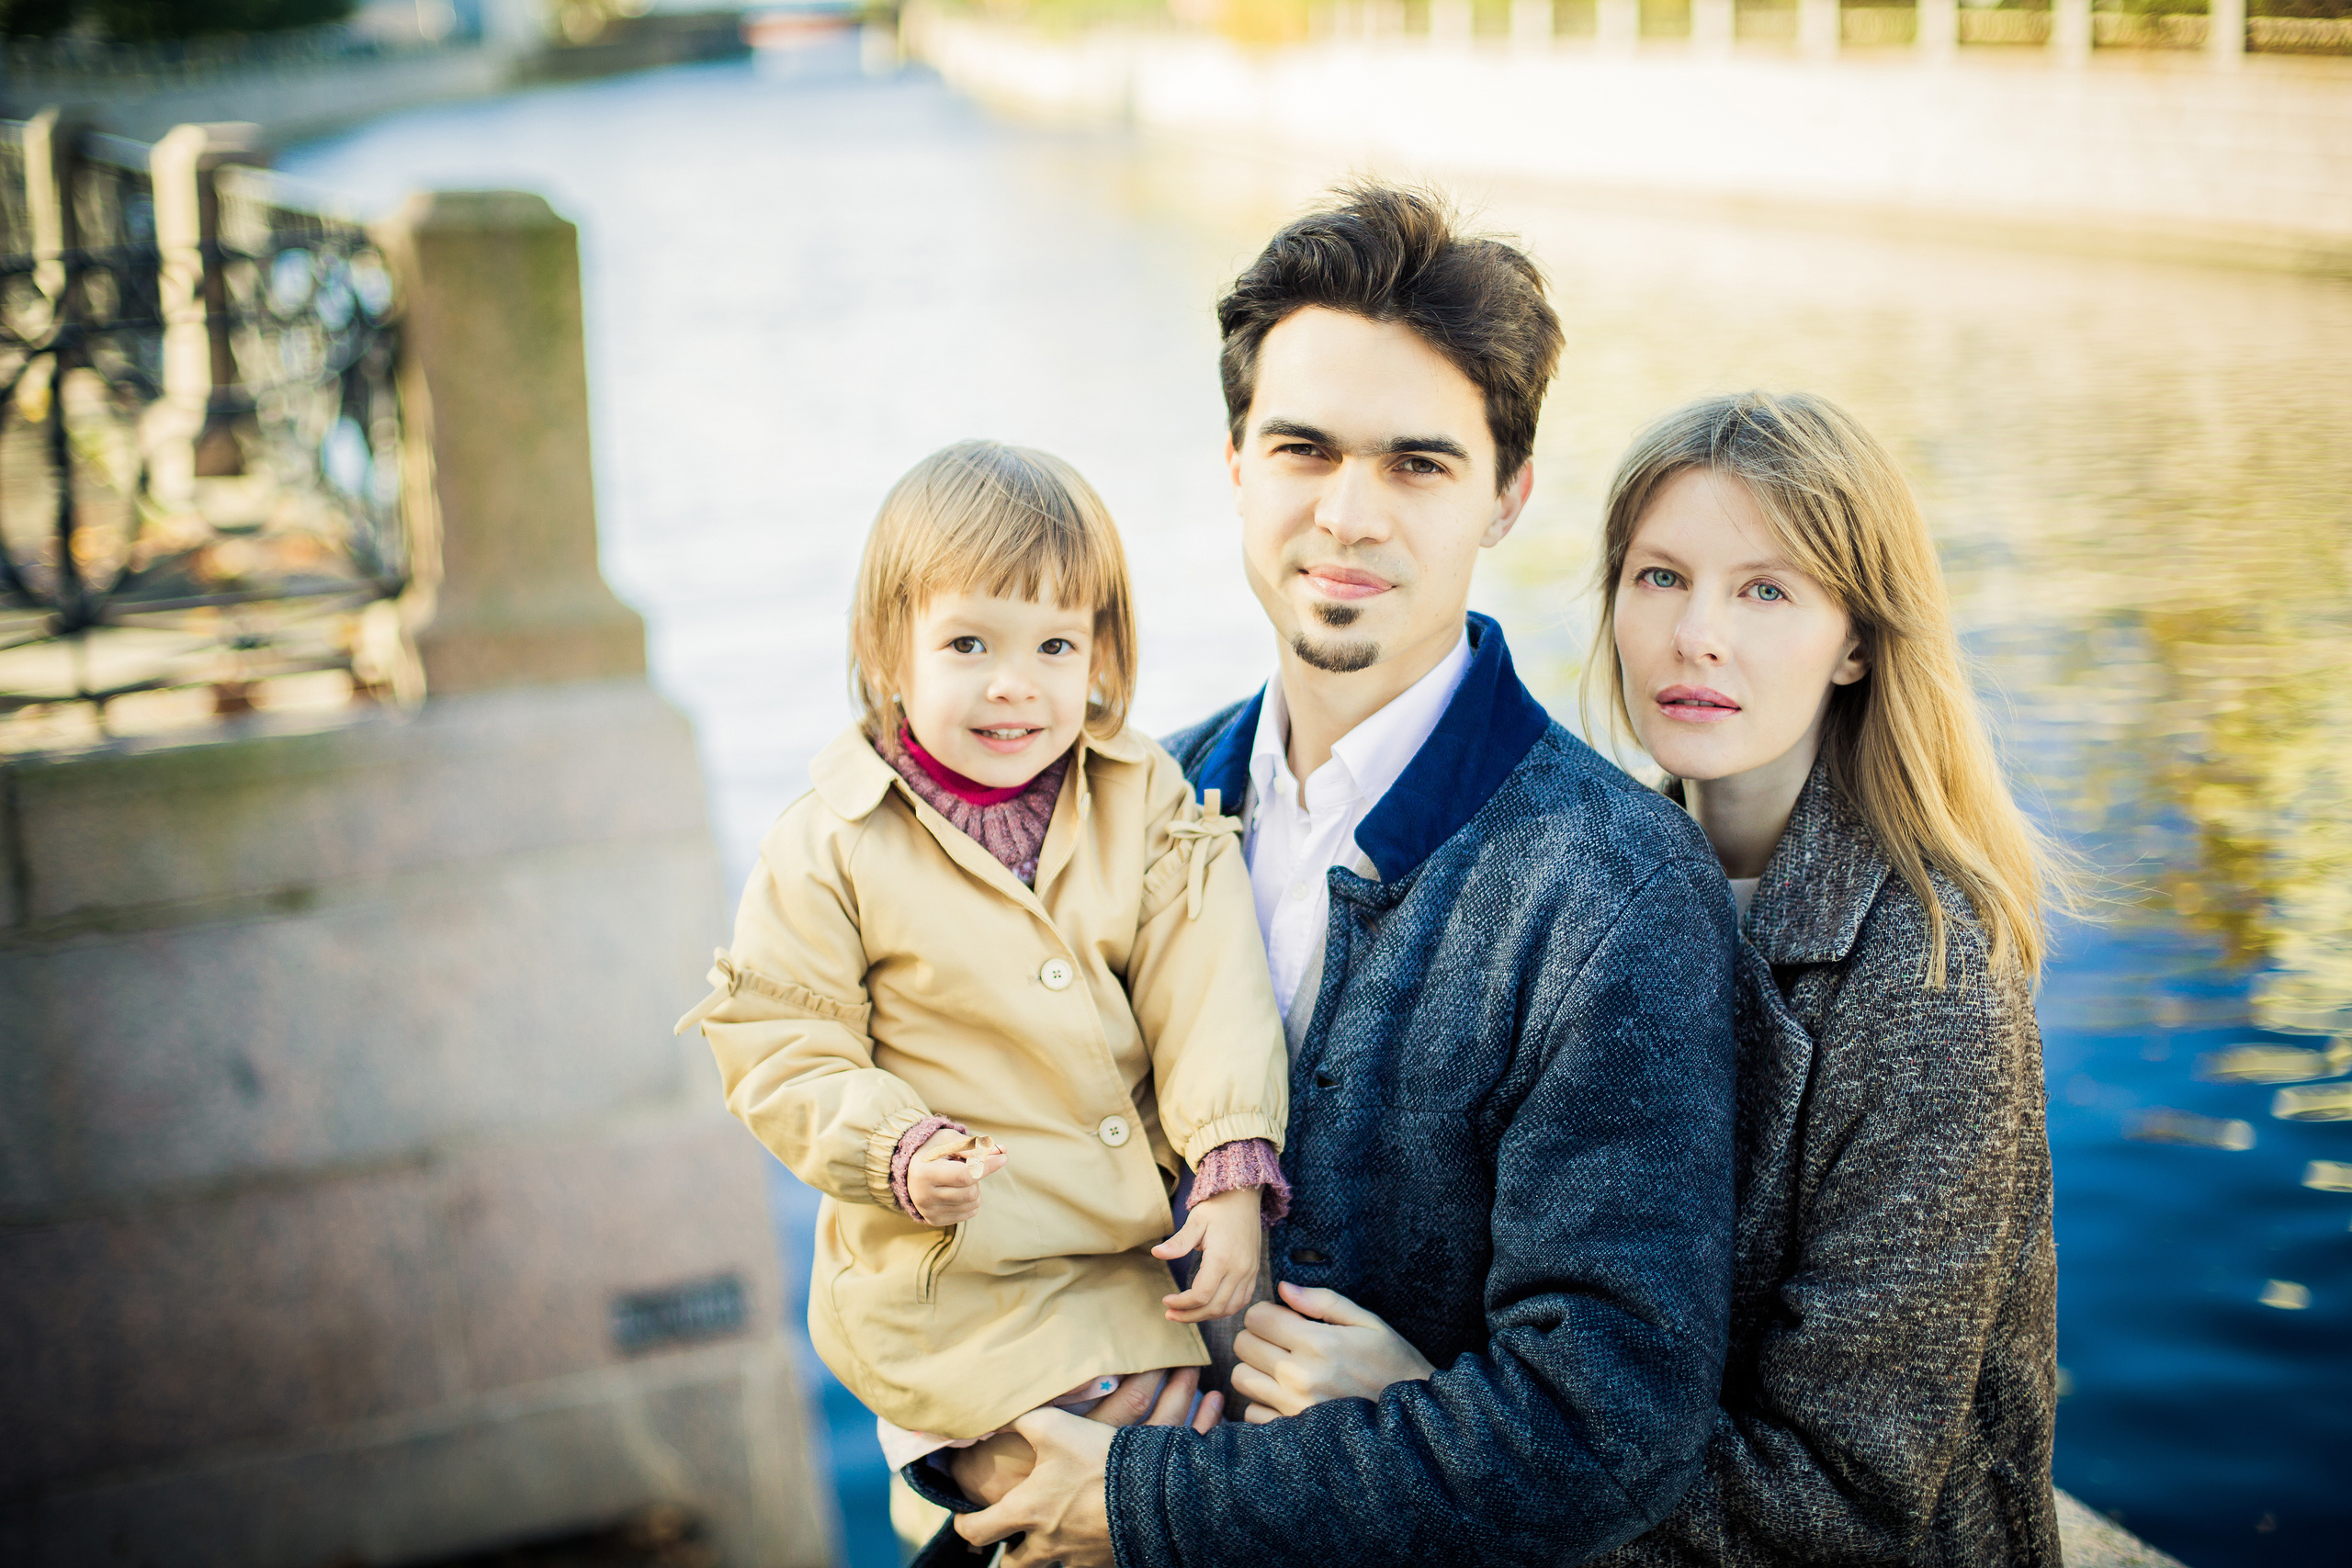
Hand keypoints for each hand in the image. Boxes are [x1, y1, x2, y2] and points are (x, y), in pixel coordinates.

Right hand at [906, 1129, 1006, 1225]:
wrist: (909, 1167)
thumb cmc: (933, 1149)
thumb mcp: (950, 1140)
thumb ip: (975, 1146)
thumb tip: (1002, 1152)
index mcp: (925, 1173)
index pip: (965, 1175)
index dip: (988, 1167)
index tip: (1003, 1157)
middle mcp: (924, 1196)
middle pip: (971, 1192)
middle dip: (977, 1177)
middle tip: (965, 1165)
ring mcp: (928, 1211)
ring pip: (973, 1204)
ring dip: (975, 1188)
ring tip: (958, 1177)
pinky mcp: (934, 1220)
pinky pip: (969, 1213)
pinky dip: (970, 1200)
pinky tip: (956, 1189)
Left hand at [956, 1374, 1218, 1565]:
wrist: (1154, 1491)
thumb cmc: (1097, 1459)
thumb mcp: (1053, 1425)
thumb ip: (1018, 1419)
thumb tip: (990, 1415)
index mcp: (1027, 1511)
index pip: (978, 1530)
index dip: (965, 1525)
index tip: (965, 1518)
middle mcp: (1046, 1542)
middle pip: (1014, 1564)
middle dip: (1009, 1553)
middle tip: (1011, 1537)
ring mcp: (1076, 1556)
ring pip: (1050, 1566)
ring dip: (1046, 1554)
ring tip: (1053, 1535)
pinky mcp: (1103, 1561)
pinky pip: (1084, 1564)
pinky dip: (1082, 1553)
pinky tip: (1089, 1534)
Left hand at [1149, 1186, 1260, 1320]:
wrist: (1243, 1197)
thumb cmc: (1217, 1208)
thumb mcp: (1195, 1221)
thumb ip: (1178, 1242)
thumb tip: (1157, 1253)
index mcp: (1222, 1258)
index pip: (1201, 1295)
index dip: (1182, 1304)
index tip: (1166, 1301)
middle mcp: (1239, 1269)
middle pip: (1215, 1307)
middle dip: (1190, 1315)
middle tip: (1170, 1314)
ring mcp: (1249, 1272)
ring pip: (1229, 1308)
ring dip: (1207, 1315)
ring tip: (1187, 1313)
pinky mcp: (1253, 1272)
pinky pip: (1241, 1300)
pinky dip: (1225, 1308)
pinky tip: (1208, 1305)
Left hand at [1231, 1281, 1435, 1421]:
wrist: (1412, 1419)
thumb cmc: (1392, 1364)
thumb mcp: (1368, 1323)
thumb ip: (1323, 1301)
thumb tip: (1284, 1288)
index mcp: (1318, 1343)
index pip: (1257, 1317)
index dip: (1267, 1312)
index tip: (1283, 1318)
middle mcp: (1300, 1376)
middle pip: (1243, 1345)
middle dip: (1258, 1336)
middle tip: (1281, 1340)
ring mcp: (1293, 1407)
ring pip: (1241, 1378)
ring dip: (1256, 1368)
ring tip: (1282, 1367)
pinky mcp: (1292, 1431)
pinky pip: (1251, 1412)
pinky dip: (1262, 1402)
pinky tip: (1285, 1395)